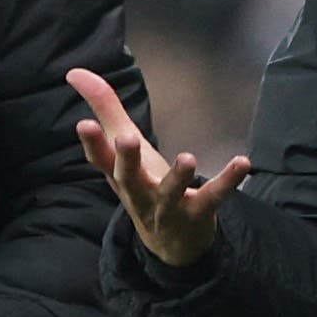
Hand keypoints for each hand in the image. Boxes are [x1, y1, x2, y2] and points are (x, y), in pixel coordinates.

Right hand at [66, 66, 250, 267]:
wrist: (171, 244)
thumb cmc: (143, 185)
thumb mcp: (122, 150)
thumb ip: (104, 108)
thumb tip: (74, 72)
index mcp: (120, 175)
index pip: (101, 160)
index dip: (92, 143)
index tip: (84, 124)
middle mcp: (140, 193)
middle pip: (129, 178)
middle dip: (127, 159)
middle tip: (126, 139)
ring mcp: (168, 207)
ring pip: (170, 193)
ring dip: (178, 177)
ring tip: (187, 158)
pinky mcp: (198, 213)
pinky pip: (213, 198)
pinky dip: (228, 181)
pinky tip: (242, 162)